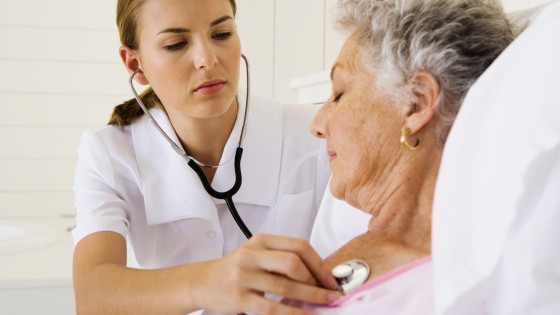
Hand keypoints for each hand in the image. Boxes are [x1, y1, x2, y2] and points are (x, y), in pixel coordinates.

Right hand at [193, 233, 340, 313]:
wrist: (204, 282)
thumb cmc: (237, 268)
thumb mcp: (257, 254)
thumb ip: (282, 258)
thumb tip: (319, 274)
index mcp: (261, 241)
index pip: (298, 246)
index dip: (319, 263)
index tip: (332, 277)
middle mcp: (251, 255)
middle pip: (293, 263)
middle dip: (316, 279)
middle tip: (330, 292)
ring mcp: (244, 276)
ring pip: (285, 286)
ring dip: (311, 297)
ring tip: (326, 303)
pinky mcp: (239, 298)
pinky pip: (272, 308)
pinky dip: (293, 313)